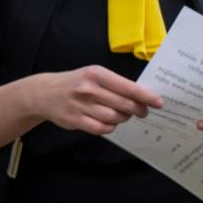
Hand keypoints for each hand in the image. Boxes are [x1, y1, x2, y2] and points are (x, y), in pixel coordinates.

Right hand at [30, 66, 161, 135]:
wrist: (44, 93)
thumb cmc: (77, 83)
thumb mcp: (94, 75)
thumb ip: (115, 84)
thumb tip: (142, 96)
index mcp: (97, 74)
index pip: (128, 87)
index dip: (146, 96)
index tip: (158, 102)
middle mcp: (89, 89)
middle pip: (124, 104)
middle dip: (138, 110)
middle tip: (143, 112)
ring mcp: (81, 106)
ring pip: (114, 118)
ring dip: (123, 118)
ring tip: (123, 115)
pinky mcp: (75, 120)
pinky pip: (102, 128)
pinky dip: (110, 127)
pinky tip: (110, 122)